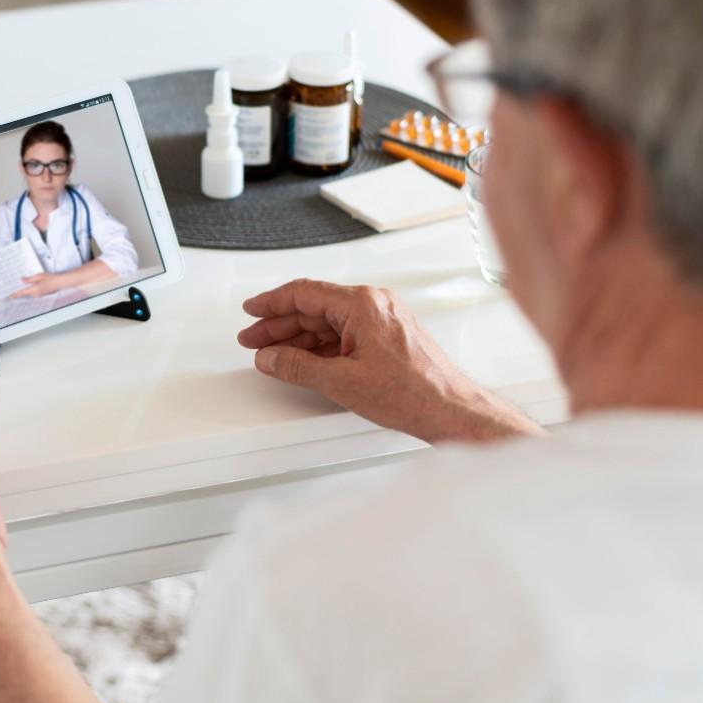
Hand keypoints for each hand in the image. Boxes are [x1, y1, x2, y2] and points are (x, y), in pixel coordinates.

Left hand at [12, 272, 63, 298]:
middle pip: (25, 292)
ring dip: (26, 288)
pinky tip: (31, 284)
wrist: (60, 282)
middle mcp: (36, 294)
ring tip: (22, 282)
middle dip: (20, 289)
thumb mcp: (39, 276)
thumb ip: (30, 279)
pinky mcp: (41, 294)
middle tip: (14, 286)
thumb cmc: (51, 279)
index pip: (23, 293)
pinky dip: (30, 289)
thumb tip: (22, 280)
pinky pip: (33, 292)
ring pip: (29, 292)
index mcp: (35, 289)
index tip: (11, 295)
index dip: (16, 294)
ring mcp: (39, 295)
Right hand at [237, 279, 541, 442]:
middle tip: (253, 338)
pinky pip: (344, 333)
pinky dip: (320, 346)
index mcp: (363, 305)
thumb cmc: (413, 393)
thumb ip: (297, 366)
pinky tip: (304, 360)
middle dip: (280, 324)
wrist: (451, 409)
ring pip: (328, 322)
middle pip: (314, 307)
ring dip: (298, 337)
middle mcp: (374, 305)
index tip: (252, 310)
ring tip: (272, 353)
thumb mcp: (342, 381)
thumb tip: (270, 357)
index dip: (271, 302)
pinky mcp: (387, 336)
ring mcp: (382, 319)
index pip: (304, 293)